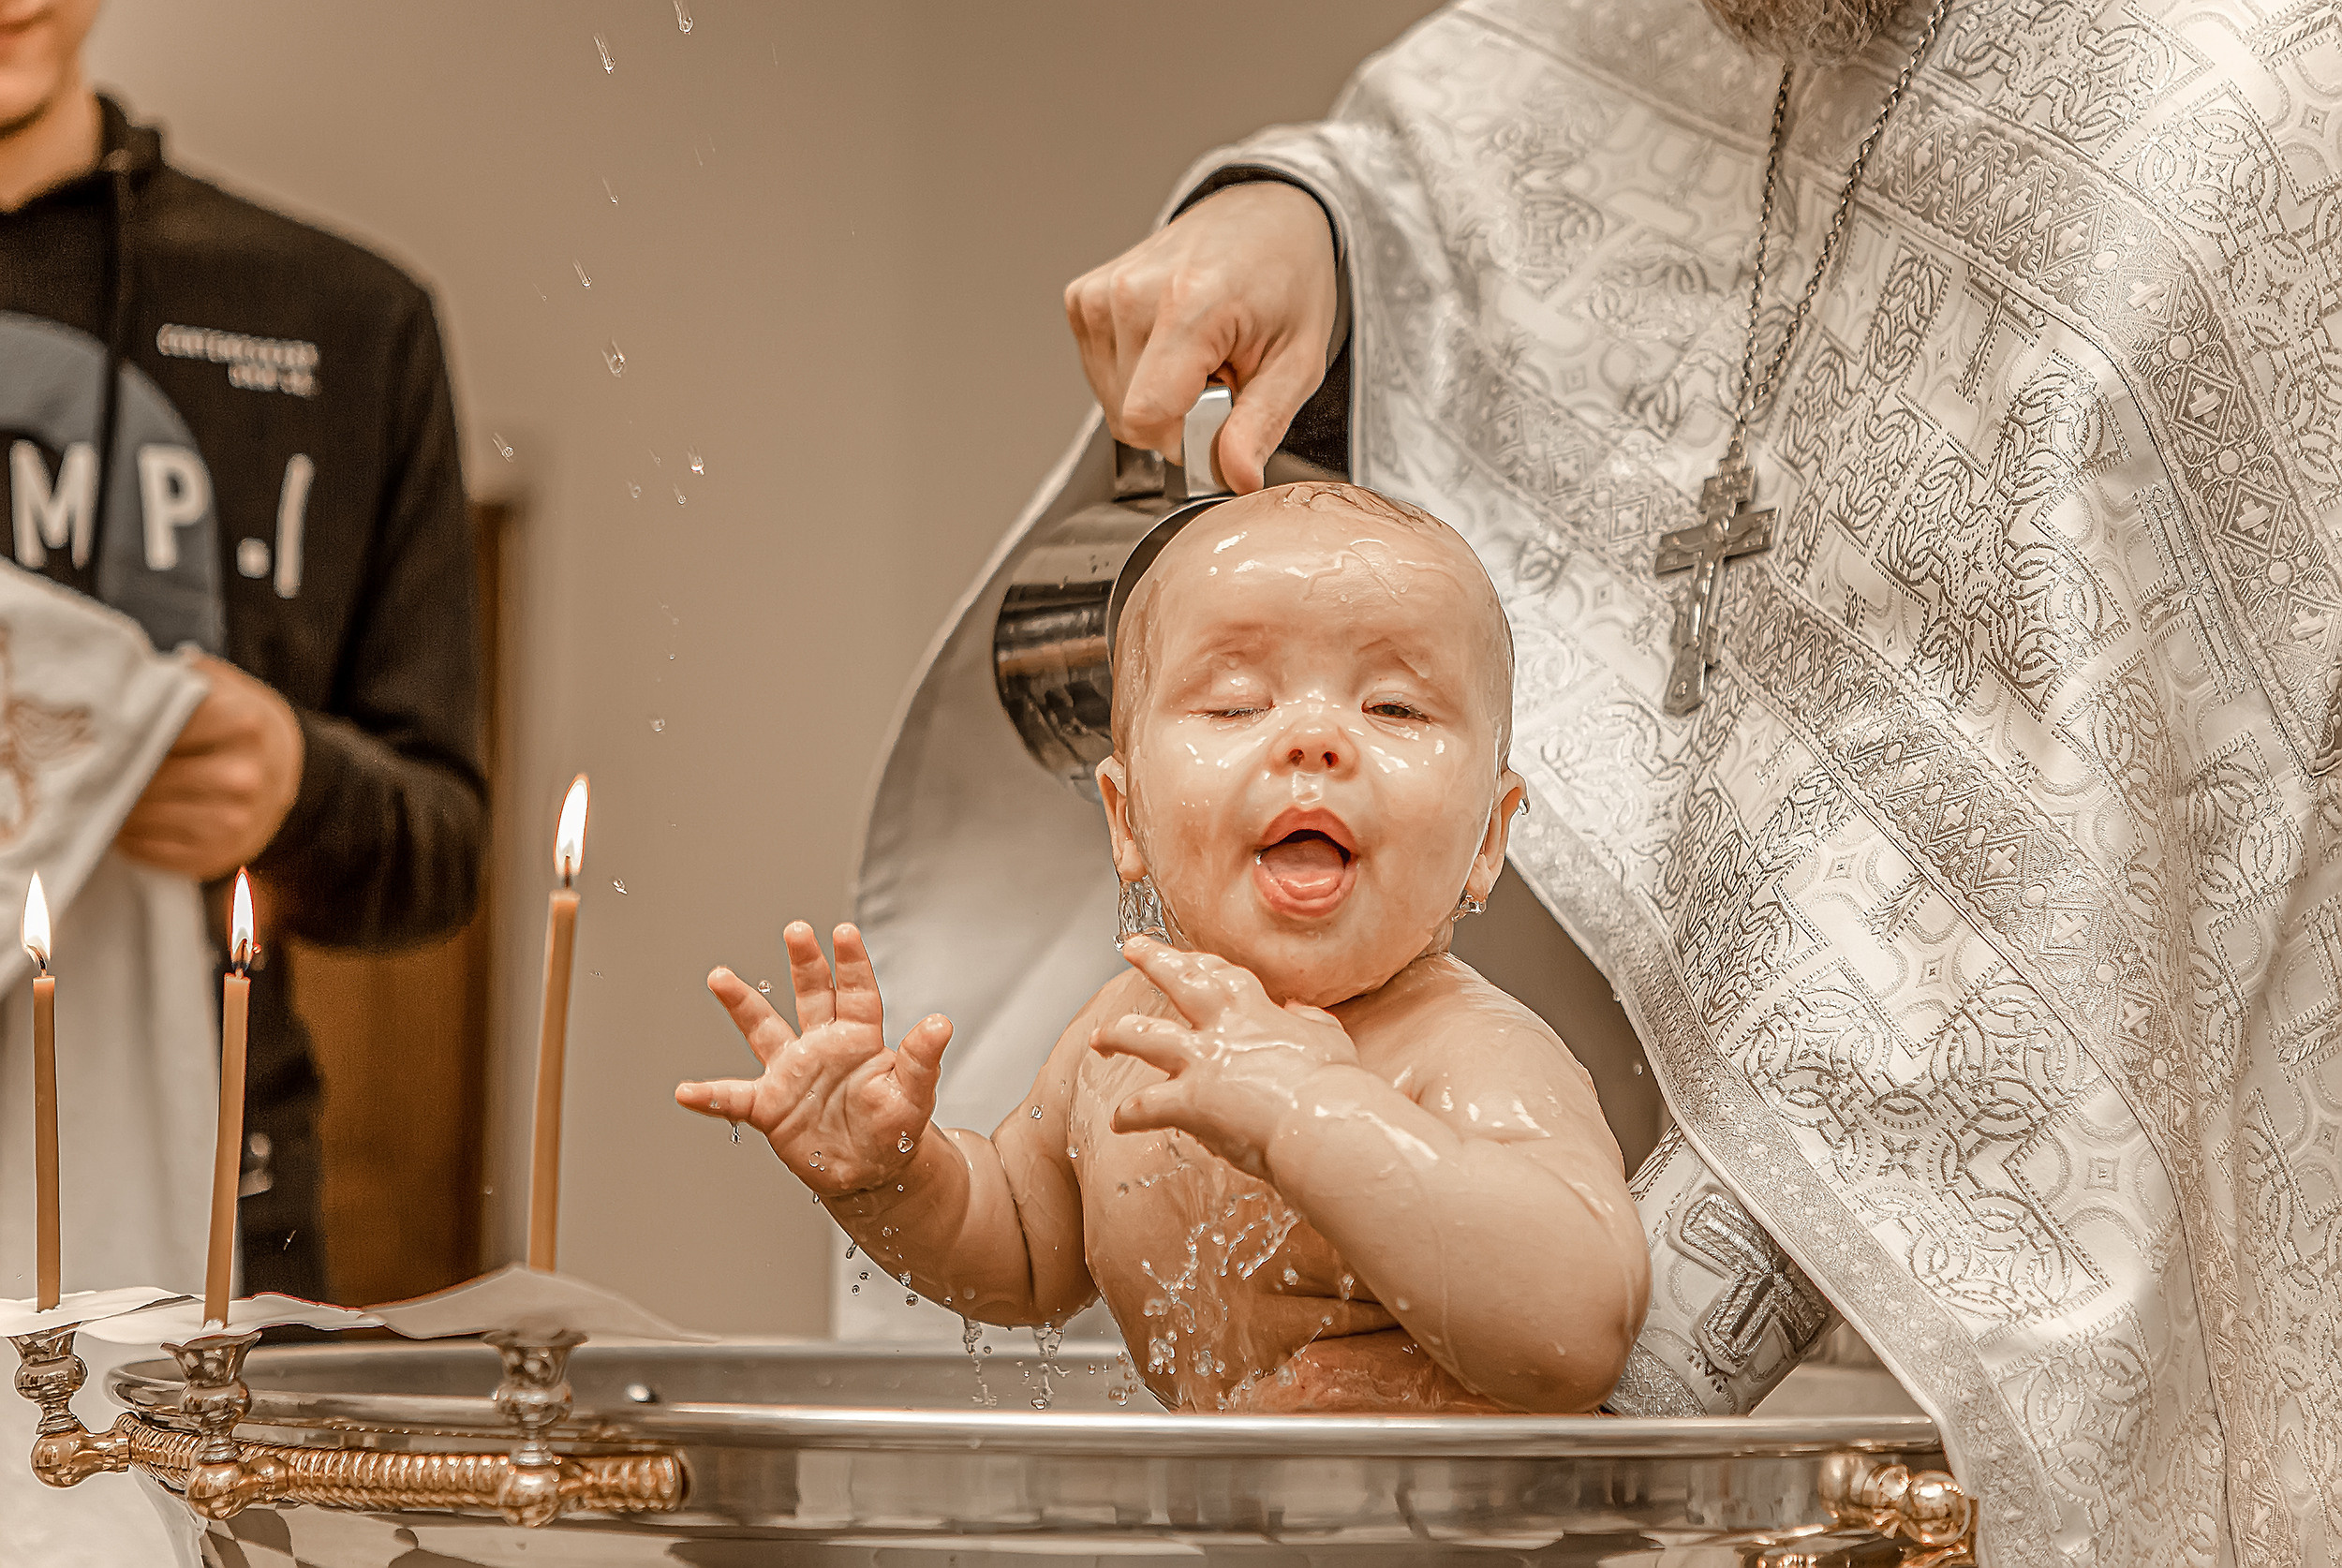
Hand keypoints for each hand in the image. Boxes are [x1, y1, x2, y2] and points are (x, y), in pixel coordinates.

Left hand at [117, 654, 302, 881]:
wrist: (282, 770)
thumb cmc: (231, 723)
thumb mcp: (215, 686)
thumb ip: (170, 681)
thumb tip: (109, 690)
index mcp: (242, 724)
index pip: (157, 726)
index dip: (122, 729)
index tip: (101, 730)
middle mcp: (242, 776)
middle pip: (145, 776)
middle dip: (114, 771)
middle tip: (90, 763)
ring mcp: (233, 821)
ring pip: (140, 815)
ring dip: (115, 804)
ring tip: (107, 788)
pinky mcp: (216, 856)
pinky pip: (147, 848)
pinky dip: (127, 834)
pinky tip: (127, 817)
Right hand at [675, 922, 952, 1195]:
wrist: (869, 1172)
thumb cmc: (894, 1128)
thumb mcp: (915, 1096)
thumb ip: (922, 1060)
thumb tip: (941, 1023)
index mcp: (860, 1039)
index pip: (856, 993)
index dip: (851, 963)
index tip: (844, 932)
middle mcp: (822, 1047)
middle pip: (811, 995)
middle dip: (805, 963)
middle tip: (796, 930)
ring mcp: (792, 1073)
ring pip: (764, 1030)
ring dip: (742, 1004)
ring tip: (720, 977)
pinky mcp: (771, 1106)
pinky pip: (734, 1099)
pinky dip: (710, 1097)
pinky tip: (687, 1092)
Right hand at [1064, 180, 1336, 492]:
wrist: (1262, 216)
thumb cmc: (1285, 280)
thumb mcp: (1296, 362)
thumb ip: (1260, 425)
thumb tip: (1235, 481)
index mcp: (1189, 305)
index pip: (1146, 418)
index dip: (1183, 440)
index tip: (1221, 410)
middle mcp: (1131, 293)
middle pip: (1129, 418)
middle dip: (1177, 416)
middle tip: (1219, 374)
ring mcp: (1099, 293)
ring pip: (1111, 402)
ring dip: (1156, 395)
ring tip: (1198, 353)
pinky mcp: (1083, 297)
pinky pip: (1100, 374)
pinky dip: (1135, 373)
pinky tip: (1170, 342)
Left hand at [1088, 936, 1361, 1178]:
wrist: (1322, 1121)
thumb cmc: (1334, 1086)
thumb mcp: (1330, 1039)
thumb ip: (1311, 1021)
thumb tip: (1299, 1010)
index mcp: (1256, 1011)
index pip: (1222, 975)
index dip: (1202, 962)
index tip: (1189, 956)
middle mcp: (1221, 1027)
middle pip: (1179, 981)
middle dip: (1154, 960)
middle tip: (1132, 947)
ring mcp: (1200, 1062)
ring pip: (1144, 1036)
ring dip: (1118, 1034)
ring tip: (1101, 1037)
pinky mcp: (1188, 1101)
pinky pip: (1145, 1105)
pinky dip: (1129, 1114)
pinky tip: (1119, 1121)